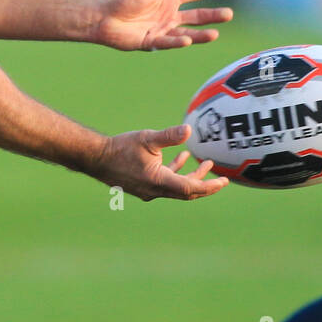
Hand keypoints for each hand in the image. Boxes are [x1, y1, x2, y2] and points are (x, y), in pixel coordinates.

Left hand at [93, 0, 232, 50]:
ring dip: (201, 34)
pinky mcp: (152, 43)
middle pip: (196, 16)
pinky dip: (177, 42)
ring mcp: (162, 30)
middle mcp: (169, 15)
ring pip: (186, 33)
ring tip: (216, 34)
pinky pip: (167, 43)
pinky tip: (187, 40)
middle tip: (229, 14)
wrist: (103, 16)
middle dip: (213, 15)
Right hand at [94, 125, 228, 201]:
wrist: (97, 158)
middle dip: (205, 184)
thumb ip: (169, 136)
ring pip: (177, 187)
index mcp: (158, 181)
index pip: (191, 188)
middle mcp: (155, 191)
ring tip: (205, 163)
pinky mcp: (144, 186)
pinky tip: (182, 157)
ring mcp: (149, 191)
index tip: (224, 181)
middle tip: (222, 179)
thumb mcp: (147, 138)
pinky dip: (176, 172)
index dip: (209, 186)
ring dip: (191, 177)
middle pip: (187, 192)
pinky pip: (166, 182)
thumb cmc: (121, 147)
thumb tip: (188, 130)